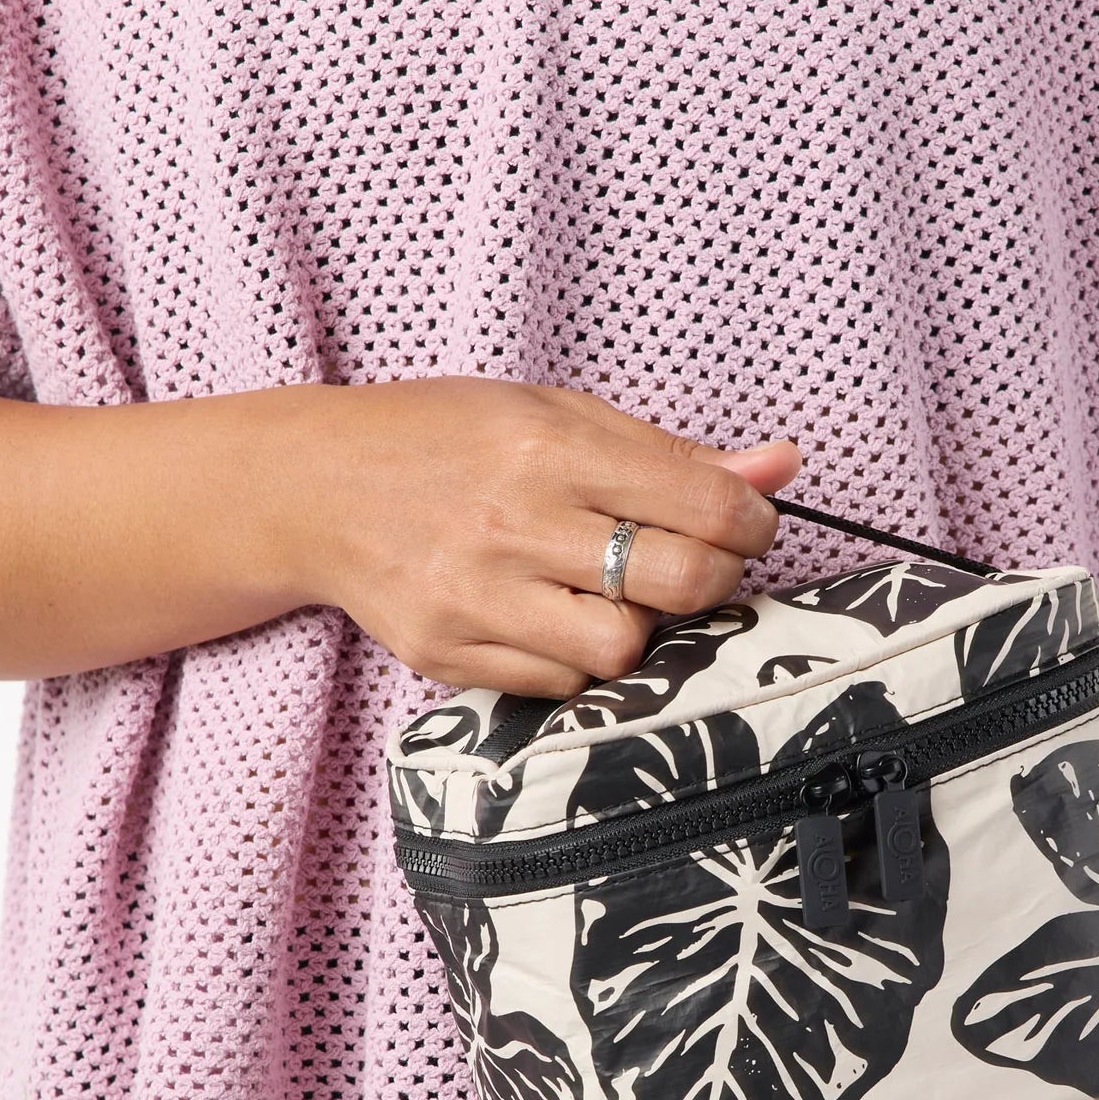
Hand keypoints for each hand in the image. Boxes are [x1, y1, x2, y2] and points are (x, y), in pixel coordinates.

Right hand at [264, 376, 802, 695]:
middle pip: (679, 584)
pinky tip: (549, 618)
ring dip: (637, 629)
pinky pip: (559, 682)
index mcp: (549, 451)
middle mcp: (513, 526)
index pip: (704, 506)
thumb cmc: (446, 442)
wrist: (316, 489)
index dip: (751, 523)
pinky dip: (573, 658)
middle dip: (711, 578)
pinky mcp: (449, 657)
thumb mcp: (554, 417)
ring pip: (622, 650)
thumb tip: (781, 469)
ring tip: (608, 596)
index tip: (746, 523)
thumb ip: (669, 455)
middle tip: (690, 562)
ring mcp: (476, 599)